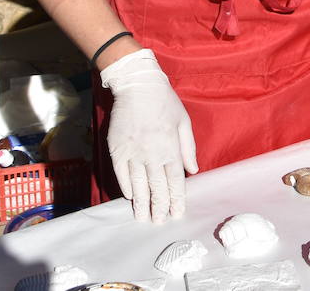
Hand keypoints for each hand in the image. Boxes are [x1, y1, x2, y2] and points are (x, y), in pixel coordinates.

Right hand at [101, 49, 197, 222]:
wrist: (137, 86)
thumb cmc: (164, 102)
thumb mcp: (183, 122)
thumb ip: (188, 148)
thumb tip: (192, 170)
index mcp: (170, 148)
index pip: (175, 181)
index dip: (176, 199)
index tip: (177, 213)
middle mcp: (152, 154)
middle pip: (156, 187)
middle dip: (159, 207)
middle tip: (159, 222)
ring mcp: (132, 153)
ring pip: (137, 184)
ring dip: (141, 203)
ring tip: (143, 218)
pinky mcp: (117, 149)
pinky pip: (121, 173)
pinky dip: (126, 186)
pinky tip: (130, 197)